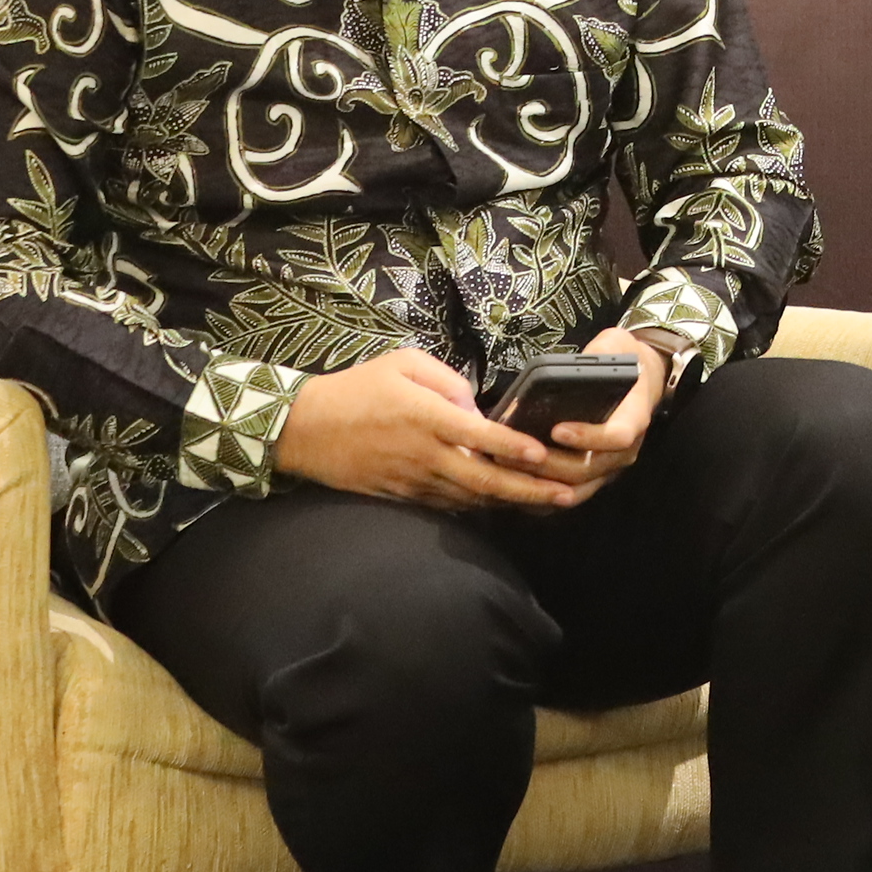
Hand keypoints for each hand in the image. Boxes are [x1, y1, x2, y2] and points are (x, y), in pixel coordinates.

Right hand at [273, 346, 573, 511]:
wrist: (303, 429)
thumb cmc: (356, 388)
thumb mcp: (403, 363)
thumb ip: (446, 380)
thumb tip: (475, 405)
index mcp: (428, 418)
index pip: (480, 436)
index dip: (513, 447)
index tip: (543, 454)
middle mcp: (425, 454)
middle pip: (484, 479)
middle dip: (529, 489)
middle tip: (567, 493)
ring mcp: (412, 480)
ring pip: (469, 498)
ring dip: (510, 503)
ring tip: (548, 504)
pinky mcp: (400, 495)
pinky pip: (446, 505)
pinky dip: (476, 507)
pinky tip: (501, 506)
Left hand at [521, 327, 672, 496]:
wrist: (641, 377)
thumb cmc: (622, 360)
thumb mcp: (613, 346)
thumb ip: (593, 357)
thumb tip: (559, 372)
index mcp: (635, 416)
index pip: (618, 436)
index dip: (588, 437)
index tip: (557, 429)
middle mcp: (626, 449)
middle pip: (589, 468)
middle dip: (548, 464)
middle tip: (511, 452)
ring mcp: (610, 466)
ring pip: (578, 488)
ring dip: (541, 483)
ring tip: (508, 468)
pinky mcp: (596, 476)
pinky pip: (570, 494)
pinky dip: (544, 498)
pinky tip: (517, 489)